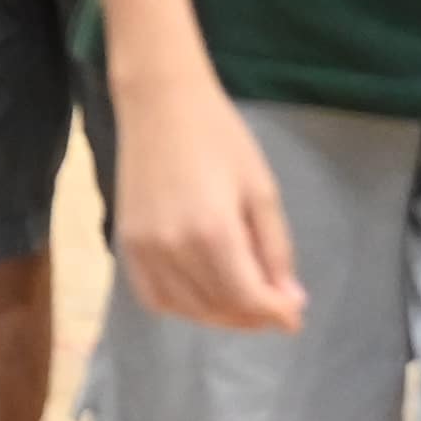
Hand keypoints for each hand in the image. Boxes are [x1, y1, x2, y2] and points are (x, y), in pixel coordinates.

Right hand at [109, 68, 302, 332]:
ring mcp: (143, 250)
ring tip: (246, 302)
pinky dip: (184, 307)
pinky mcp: (125, 245)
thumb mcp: (261, 188)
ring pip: (188, 309)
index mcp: (212, 230)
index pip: (247, 297)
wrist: (160, 103)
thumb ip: (275, 249)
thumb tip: (289, 300)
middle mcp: (173, 248)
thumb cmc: (219, 137)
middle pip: (219, 307)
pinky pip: (155, 297)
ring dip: (222, 316)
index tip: (295, 317)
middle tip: (276, 306)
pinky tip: (205, 295)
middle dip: (253, 316)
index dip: (276, 314)